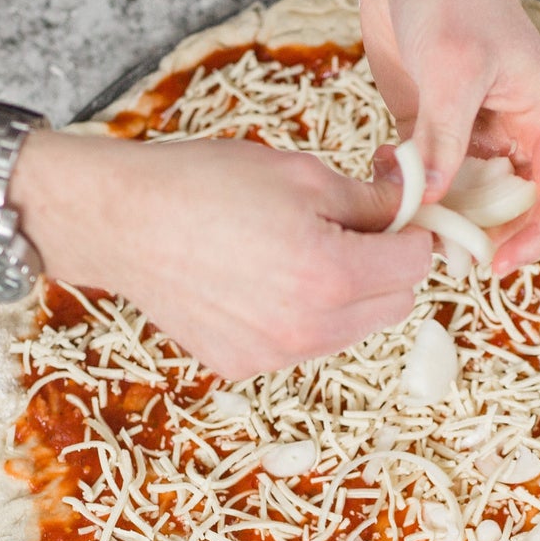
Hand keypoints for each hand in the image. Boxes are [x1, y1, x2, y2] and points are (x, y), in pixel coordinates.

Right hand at [11, 132, 432, 379]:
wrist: (123, 221)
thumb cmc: (207, 185)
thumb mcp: (303, 174)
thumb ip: (373, 200)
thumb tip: (417, 210)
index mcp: (332, 275)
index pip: (416, 265)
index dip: (413, 233)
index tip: (397, 215)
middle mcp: (309, 329)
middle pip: (394, 305)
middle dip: (385, 267)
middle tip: (350, 229)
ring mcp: (276, 356)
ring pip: (352, 330)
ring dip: (348, 295)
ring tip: (300, 252)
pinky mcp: (245, 365)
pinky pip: (303, 344)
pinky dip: (303, 316)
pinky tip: (263, 280)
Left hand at [358, 0, 539, 274]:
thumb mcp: (454, 69)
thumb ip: (443, 139)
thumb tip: (431, 201)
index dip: (535, 238)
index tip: (497, 266)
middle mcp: (517, 132)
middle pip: (511, 207)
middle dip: (478, 234)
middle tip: (438, 254)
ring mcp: (474, 132)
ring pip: (465, 198)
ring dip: (437, 214)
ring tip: (403, 218)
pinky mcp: (433, 128)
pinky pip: (425, 176)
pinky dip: (405, 186)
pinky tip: (379, 173)